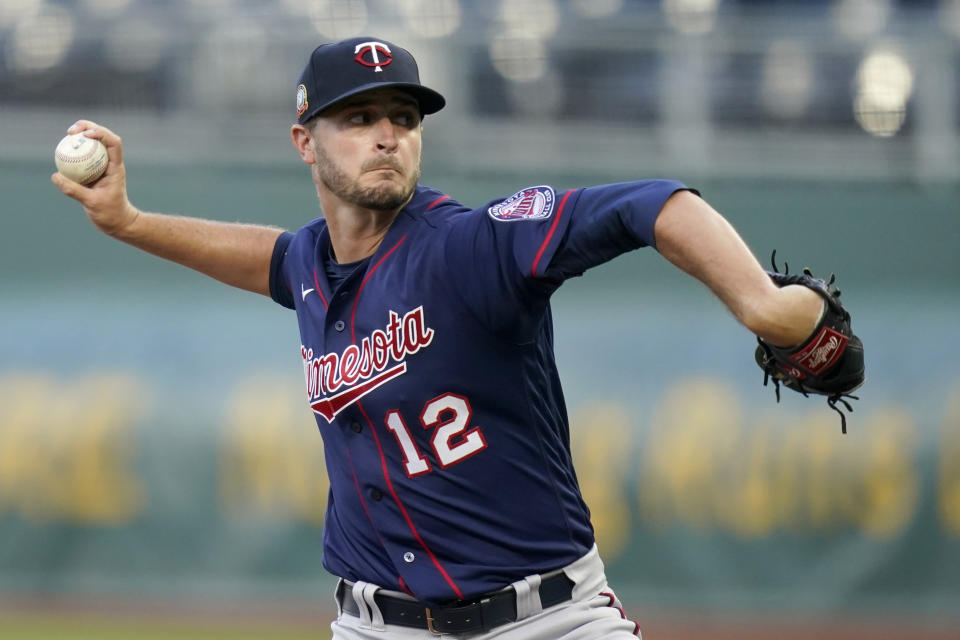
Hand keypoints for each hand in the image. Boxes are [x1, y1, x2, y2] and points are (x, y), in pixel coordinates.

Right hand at [51, 120, 139, 236]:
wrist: (117, 223)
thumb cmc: (111, 214)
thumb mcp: (92, 203)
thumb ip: (74, 190)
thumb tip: (55, 176)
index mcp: (115, 167)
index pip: (114, 143)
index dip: (101, 133)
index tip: (84, 135)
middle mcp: (110, 163)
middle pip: (103, 138)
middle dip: (88, 128)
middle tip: (71, 131)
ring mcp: (102, 166)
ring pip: (93, 145)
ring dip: (81, 136)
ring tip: (67, 134)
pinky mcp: (93, 172)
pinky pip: (83, 157)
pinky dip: (74, 152)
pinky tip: (61, 152)